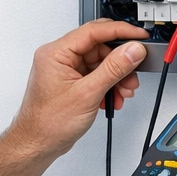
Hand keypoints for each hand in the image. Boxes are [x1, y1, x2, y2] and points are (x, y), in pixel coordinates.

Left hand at [10, 19, 149, 161]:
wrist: (37, 145)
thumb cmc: (48, 123)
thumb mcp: (87, 94)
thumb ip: (113, 69)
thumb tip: (132, 50)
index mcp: (56, 52)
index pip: (94, 31)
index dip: (120, 31)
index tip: (139, 36)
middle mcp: (59, 57)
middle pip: (99, 47)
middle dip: (120, 61)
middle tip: (134, 71)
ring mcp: (65, 70)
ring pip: (100, 62)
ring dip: (116, 76)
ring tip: (123, 91)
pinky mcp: (71, 82)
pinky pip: (96, 75)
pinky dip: (108, 85)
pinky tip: (113, 97)